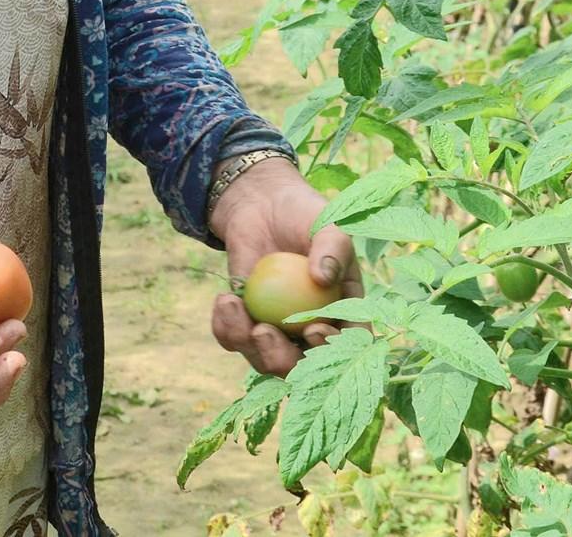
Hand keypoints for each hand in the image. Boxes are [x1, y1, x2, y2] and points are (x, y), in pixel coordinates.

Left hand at [207, 158, 361, 376]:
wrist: (264, 205)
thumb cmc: (305, 215)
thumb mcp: (327, 225)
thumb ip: (332, 249)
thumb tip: (324, 278)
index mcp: (342, 311)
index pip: (346, 343)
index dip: (332, 349)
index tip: (313, 329)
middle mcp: (312, 329)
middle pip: (300, 366)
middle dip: (281, 359)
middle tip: (264, 331)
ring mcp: (279, 329)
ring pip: (264, 359)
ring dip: (246, 342)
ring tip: (232, 305)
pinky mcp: (247, 322)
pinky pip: (234, 339)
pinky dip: (225, 327)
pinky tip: (224, 299)